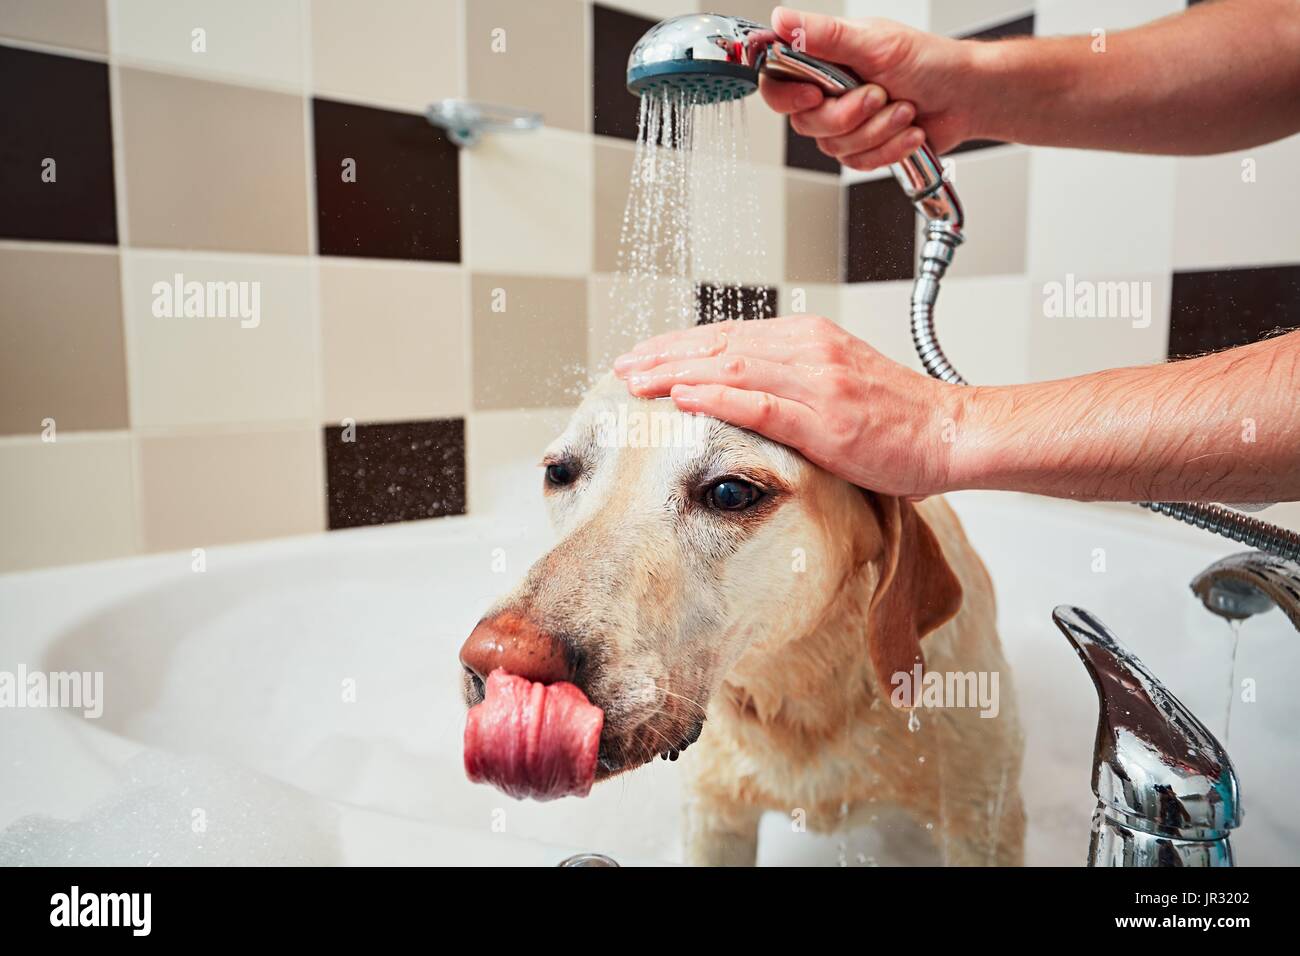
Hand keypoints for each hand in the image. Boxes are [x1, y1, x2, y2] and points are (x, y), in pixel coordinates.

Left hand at [613, 315, 966, 498]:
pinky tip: (682, 400)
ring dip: (675, 374)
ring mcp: (817, 383)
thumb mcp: (838, 381)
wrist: (951, 432)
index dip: (678, 344)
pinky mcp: (826, 421)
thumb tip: (740, 389)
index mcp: (808, 338)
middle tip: (622, 367)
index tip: (642, 355)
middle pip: (719, 346)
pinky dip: (716, 399)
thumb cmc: (897, 416)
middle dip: (663, 355)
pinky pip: (760, 406)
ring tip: (636, 382)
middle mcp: (808, 350)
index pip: (728, 335)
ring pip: (730, 369)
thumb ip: (790, 378)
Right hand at [763, 5, 987, 168]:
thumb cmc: (930, 63)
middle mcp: (829, 92)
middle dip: (849, 115)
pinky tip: (908, 130)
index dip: (789, 97)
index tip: (816, 96)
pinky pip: (858, 163)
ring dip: (877, 130)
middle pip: (806, 123)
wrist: (967, 97)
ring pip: (835, 146)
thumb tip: (780, 19)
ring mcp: (845, 123)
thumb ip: (824, 35)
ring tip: (903, 108)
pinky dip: (889, 148)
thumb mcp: (875, 43)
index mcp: (824, 60)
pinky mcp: (863, 148)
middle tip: (879, 95)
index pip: (777, 82)